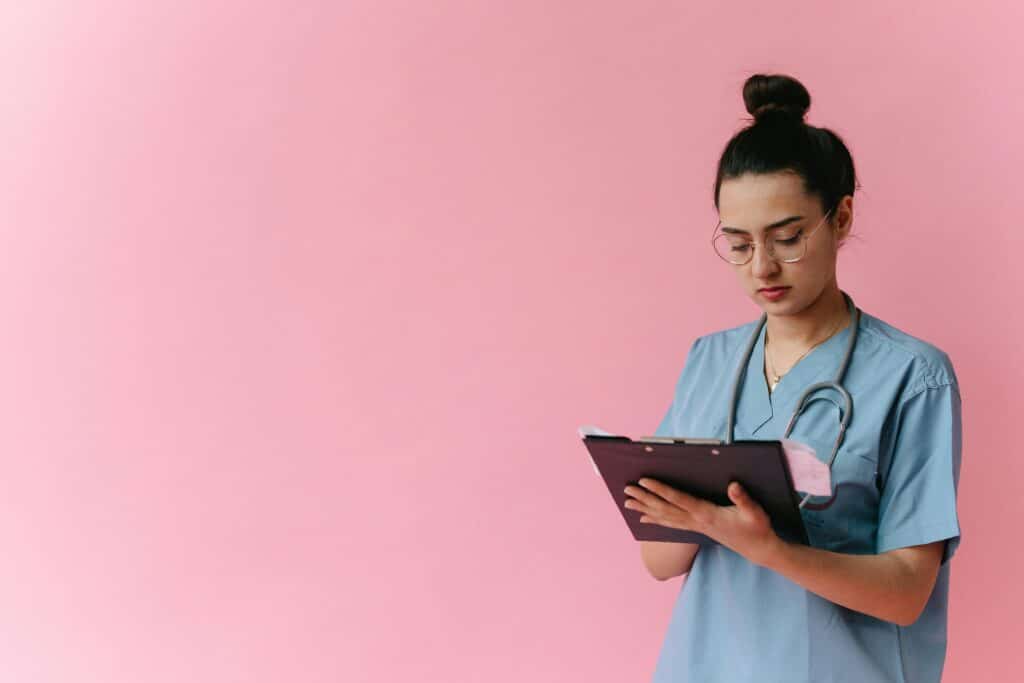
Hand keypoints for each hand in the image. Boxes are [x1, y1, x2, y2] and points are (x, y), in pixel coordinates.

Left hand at [623, 478, 782, 566]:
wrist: (758, 549)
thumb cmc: (757, 528)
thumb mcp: (755, 512)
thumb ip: (743, 499)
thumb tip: (733, 486)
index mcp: (707, 514)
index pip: (678, 500)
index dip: (660, 490)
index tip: (645, 480)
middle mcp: (696, 521)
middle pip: (665, 509)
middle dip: (645, 498)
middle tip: (627, 489)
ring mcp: (695, 526)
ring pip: (664, 517)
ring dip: (645, 508)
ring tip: (627, 502)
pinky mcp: (696, 528)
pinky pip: (670, 524)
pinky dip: (655, 519)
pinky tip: (643, 517)